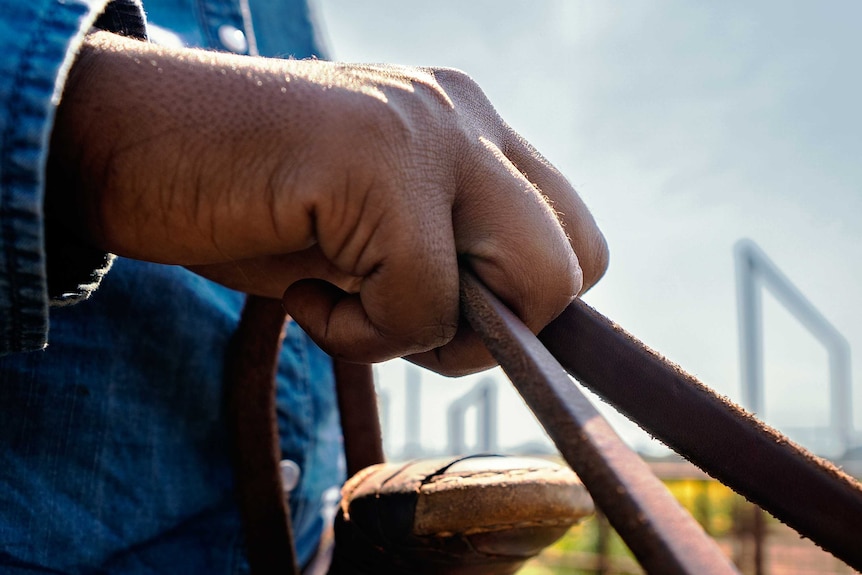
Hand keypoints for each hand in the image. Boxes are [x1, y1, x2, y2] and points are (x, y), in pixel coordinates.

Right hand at [49, 32, 606, 374]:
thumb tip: (509, 338)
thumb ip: (444, 267)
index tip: (446, 323)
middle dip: (491, 333)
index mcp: (469, 129)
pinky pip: (422, 302)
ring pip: (522, 288)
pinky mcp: (374, 160)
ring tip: (330, 290)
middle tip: (392, 317)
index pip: (574, 239)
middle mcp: (463, 117)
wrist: (129, 147)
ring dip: (421, 331)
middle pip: (570, 269)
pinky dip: (356, 330)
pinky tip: (298, 285)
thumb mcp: (367, 239)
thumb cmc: (248, 203)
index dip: (525, 308)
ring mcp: (426, 130)